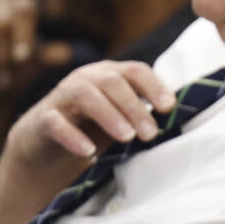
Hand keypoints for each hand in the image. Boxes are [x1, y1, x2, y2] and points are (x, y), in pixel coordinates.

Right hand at [0, 0, 68, 99]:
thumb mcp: (34, 66)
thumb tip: (66, 53)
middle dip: (3, 54)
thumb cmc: (14, 72)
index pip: (25, 8)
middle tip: (3, 73)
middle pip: (2, 21)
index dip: (23, 35)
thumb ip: (49, 57)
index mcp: (23, 5)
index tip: (20, 59)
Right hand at [6, 60, 176, 165]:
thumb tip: (181, 122)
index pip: (134, 71)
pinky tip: (88, 152)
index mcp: (108, 76)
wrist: (44, 145)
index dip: (154, 86)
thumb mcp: (121, 120)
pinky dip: (72, 136)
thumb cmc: (91, 129)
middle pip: (112, 81)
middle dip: (134, 106)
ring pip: (85, 94)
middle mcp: (85, 80)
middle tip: (151, 133)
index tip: (170, 107)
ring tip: (127, 137)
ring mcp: (62, 97)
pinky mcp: (42, 120)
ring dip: (109, 114)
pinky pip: (55, 123)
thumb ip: (144, 116)